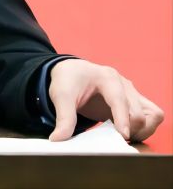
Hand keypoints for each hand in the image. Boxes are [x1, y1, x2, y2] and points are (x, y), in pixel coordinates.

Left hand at [48, 59, 163, 141]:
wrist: (71, 72)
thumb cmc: (68, 80)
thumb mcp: (61, 96)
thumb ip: (63, 118)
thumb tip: (58, 139)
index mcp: (106, 78)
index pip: (121, 100)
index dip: (123, 119)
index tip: (122, 136)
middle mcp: (124, 84)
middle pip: (140, 112)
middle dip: (131, 129)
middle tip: (114, 138)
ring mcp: (132, 92)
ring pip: (153, 115)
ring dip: (142, 130)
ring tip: (122, 136)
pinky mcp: (135, 101)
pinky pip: (153, 115)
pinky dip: (145, 127)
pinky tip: (126, 132)